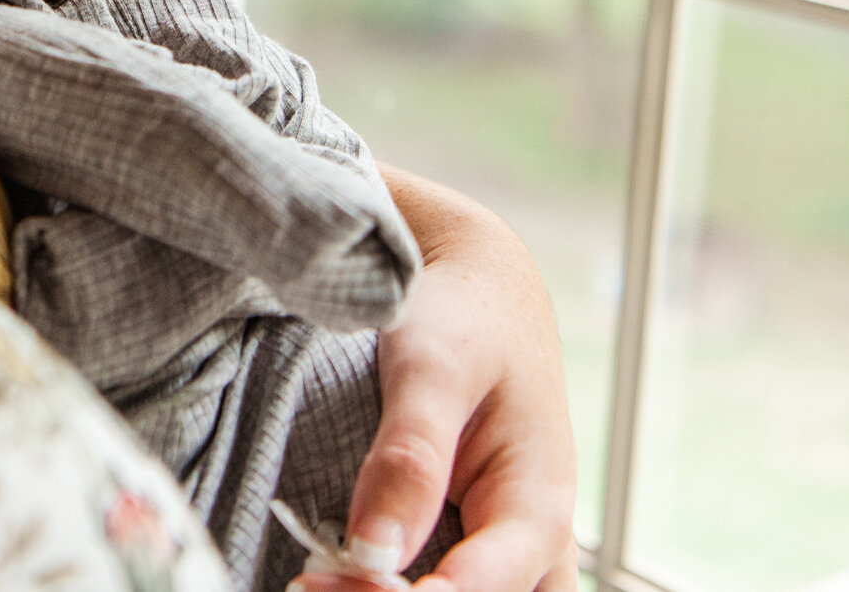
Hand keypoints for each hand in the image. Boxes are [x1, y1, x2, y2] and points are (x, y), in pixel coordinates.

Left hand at [294, 165, 578, 591]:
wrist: (481, 287)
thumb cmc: (465, 315)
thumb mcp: (432, 370)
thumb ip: (408, 458)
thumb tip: (373, 551)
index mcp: (536, 508)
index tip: (321, 582)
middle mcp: (535, 544)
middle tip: (312, 580)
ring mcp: (509, 549)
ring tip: (319, 579)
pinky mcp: (476, 541)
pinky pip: (451, 581)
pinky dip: (397, 582)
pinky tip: (339, 570)